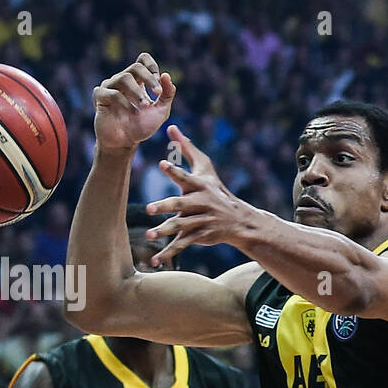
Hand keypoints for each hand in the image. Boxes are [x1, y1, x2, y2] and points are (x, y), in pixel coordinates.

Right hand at [92, 52, 175, 150]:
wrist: (125, 143)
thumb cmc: (141, 126)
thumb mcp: (160, 111)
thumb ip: (167, 95)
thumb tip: (167, 75)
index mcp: (137, 80)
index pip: (143, 60)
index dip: (152, 66)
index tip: (159, 85)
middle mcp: (123, 80)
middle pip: (136, 67)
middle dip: (149, 78)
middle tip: (157, 92)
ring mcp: (110, 86)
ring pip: (123, 78)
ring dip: (137, 92)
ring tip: (145, 106)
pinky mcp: (100, 96)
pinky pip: (112, 93)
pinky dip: (124, 102)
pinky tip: (132, 112)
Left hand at [145, 126, 254, 264]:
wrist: (238, 220)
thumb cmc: (216, 189)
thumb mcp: (205, 168)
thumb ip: (187, 148)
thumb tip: (171, 126)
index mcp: (200, 186)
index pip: (186, 177)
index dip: (175, 171)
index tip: (162, 164)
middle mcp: (201, 203)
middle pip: (181, 204)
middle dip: (165, 206)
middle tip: (149, 208)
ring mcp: (200, 221)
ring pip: (180, 226)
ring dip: (165, 231)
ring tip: (149, 235)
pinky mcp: (199, 236)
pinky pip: (182, 245)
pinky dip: (168, 253)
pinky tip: (155, 260)